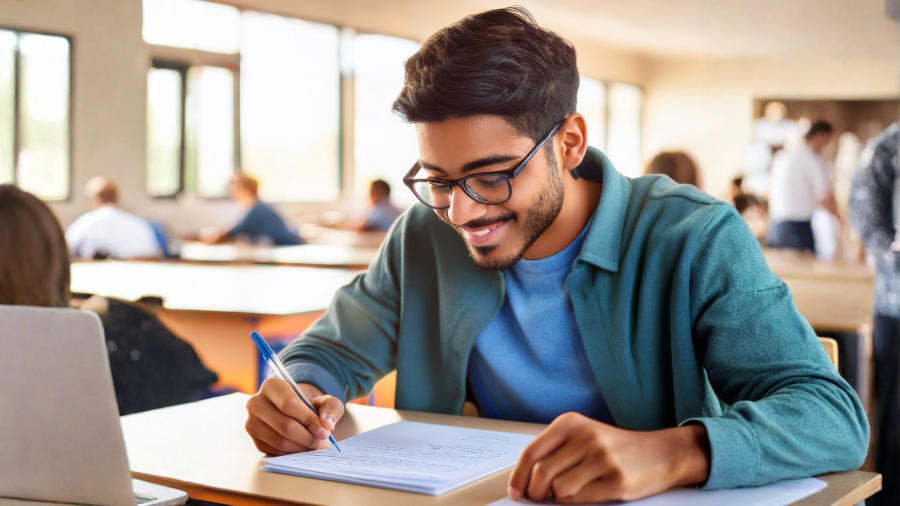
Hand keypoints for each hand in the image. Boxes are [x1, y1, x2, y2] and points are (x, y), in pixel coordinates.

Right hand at [245, 378, 344, 454]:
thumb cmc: (309, 404)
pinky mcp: (255, 440)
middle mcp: (256, 403)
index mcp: (271, 386)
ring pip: (280, 441)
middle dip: (308, 437)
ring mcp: (252, 423)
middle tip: (322, 440)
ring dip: (302, 447)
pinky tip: (303, 446)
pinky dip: (294, 452)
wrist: (295, 410)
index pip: (288, 404)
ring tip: (315, 444)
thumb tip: (327, 424)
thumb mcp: (324, 400)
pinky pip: (276, 451)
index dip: (309, 420)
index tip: (325, 431)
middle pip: (285, 425)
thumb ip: (331, 407)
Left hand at [508, 412, 709, 502]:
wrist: (660, 453)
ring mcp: (601, 458)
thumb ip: (555, 452)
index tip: (516, 492)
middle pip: (541, 474)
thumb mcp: (583, 436)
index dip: (518, 477)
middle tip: (541, 498)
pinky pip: (580, 500)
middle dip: (536, 493)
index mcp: (571, 423)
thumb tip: (525, 481)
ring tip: (570, 493)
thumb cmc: (615, 448)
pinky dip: (577, 503)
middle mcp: (585, 437)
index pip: (531, 453)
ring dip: (559, 498)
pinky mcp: (616, 481)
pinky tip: (587, 494)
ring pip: (559, 490)